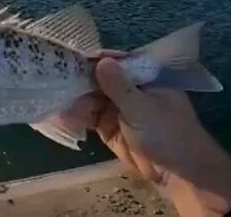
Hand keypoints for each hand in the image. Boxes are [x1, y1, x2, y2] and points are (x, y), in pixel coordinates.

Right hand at [67, 58, 230, 216]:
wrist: (179, 172)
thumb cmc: (168, 133)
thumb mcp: (143, 108)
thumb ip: (119, 86)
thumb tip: (100, 60)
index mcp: (143, 75)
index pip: (114, 61)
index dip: (92, 60)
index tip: (68, 57)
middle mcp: (129, 88)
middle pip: (98, 79)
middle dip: (77, 79)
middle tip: (51, 76)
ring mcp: (118, 108)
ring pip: (91, 98)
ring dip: (73, 97)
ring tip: (51, 93)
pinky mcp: (110, 128)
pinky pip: (90, 118)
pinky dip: (76, 116)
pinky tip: (60, 112)